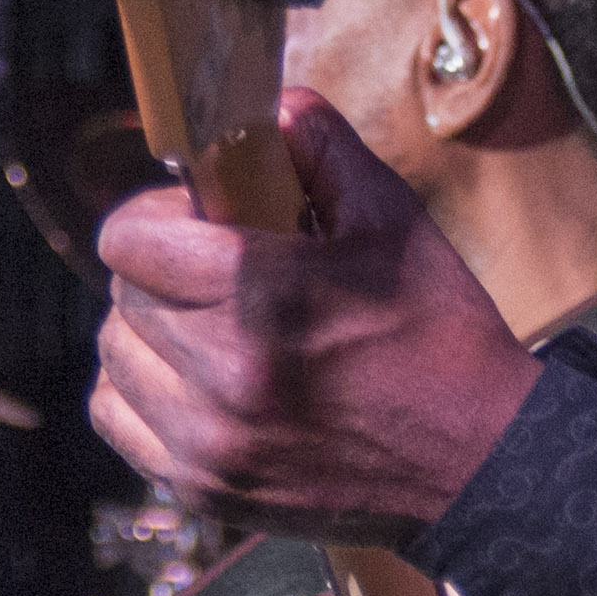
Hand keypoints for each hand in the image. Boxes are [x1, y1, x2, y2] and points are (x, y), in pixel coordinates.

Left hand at [91, 92, 541, 542]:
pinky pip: (119, 422)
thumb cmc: (442, 338)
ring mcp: (207, 441)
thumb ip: (322, 148)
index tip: (199, 221)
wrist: (480, 458)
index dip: (159, 216)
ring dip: (150, 334)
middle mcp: (221, 373)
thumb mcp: (393, 221)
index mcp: (258, 295)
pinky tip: (194, 383)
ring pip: (115, 358)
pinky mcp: (205, 488)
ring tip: (209, 330)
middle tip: (215, 274)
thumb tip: (272, 107)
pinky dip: (142, 395)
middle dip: (161, 271)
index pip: (128, 237)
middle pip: (122, 294)